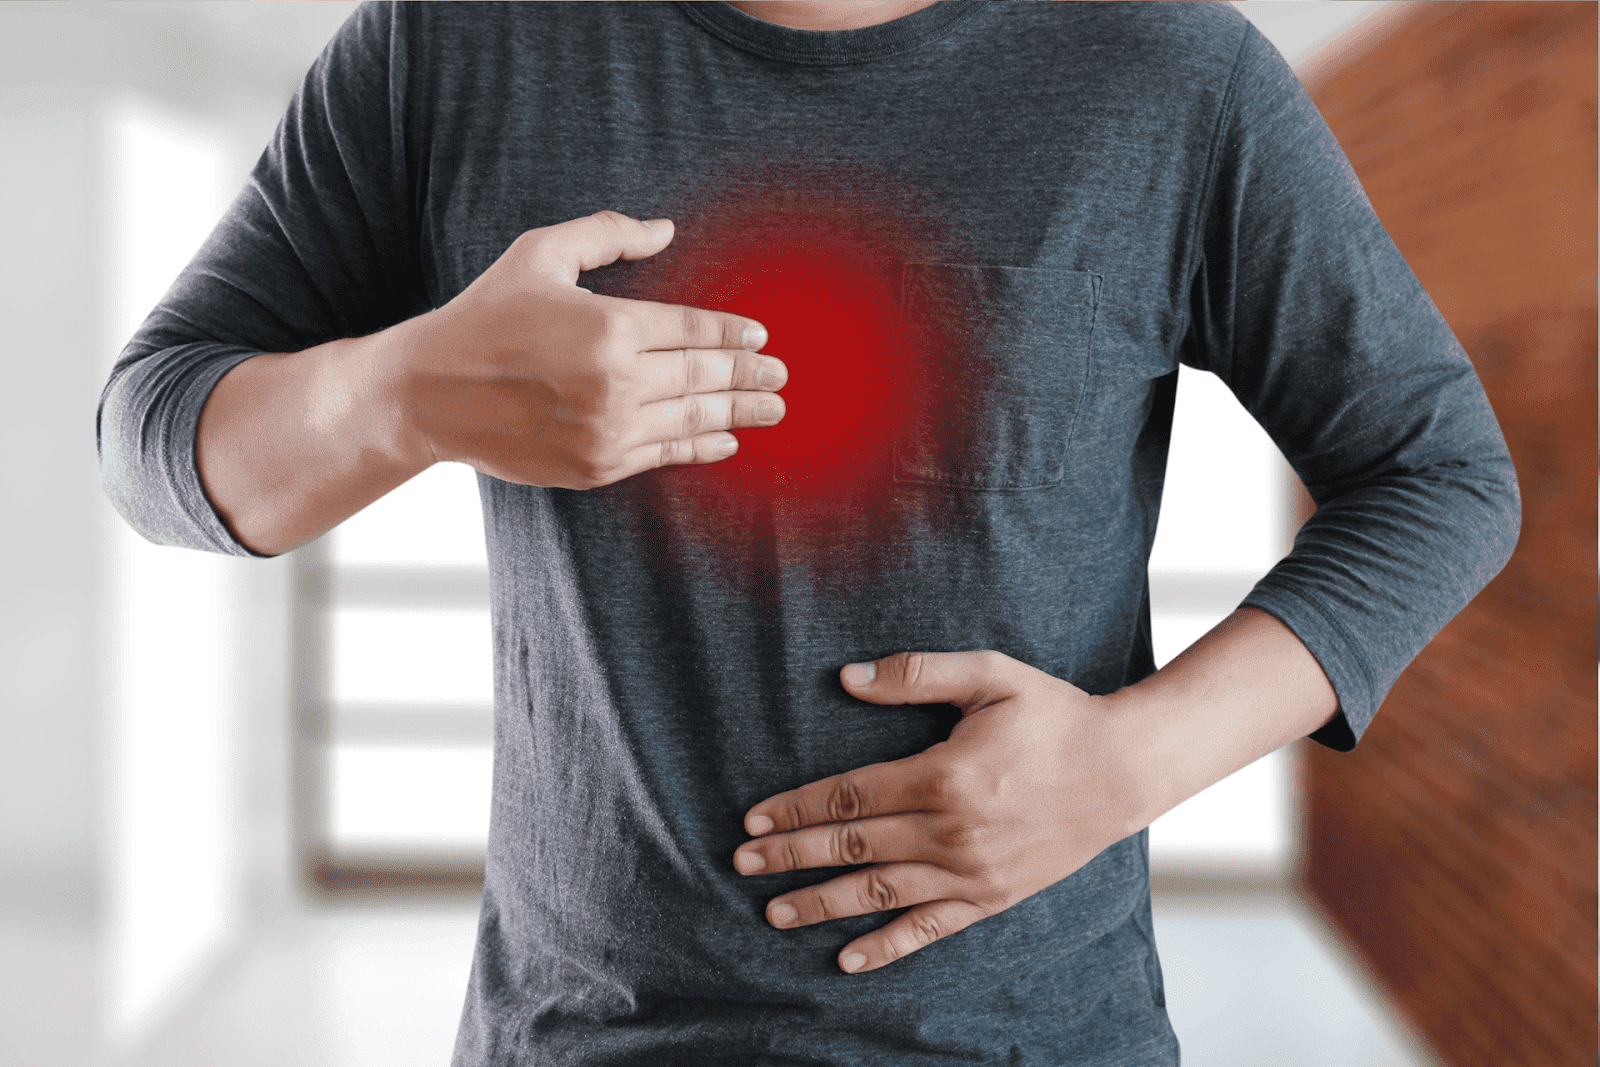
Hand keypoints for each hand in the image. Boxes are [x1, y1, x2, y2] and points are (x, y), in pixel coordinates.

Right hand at [395, 210, 787, 488]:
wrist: (428, 395)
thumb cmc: (484, 317)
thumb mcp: (539, 255)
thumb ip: (606, 236)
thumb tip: (666, 229)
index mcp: (607, 327)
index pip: (692, 330)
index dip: (734, 335)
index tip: (761, 338)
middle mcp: (615, 383)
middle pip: (703, 377)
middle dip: (750, 376)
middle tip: (782, 377)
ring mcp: (607, 430)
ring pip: (692, 419)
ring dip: (739, 414)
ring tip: (773, 409)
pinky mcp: (595, 466)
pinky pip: (663, 456)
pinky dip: (700, 447)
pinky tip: (726, 440)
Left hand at [734, 650, 1149, 973]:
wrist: (1123, 769)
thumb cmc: (1054, 714)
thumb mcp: (991, 675)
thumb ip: (917, 673)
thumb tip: (846, 677)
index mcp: (943, 775)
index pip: (848, 796)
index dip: (795, 808)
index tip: (753, 820)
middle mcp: (951, 832)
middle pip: (852, 846)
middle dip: (791, 856)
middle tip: (742, 865)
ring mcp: (971, 873)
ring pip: (879, 893)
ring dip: (822, 904)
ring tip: (774, 911)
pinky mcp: (991, 898)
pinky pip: (928, 930)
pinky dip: (886, 948)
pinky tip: (846, 960)